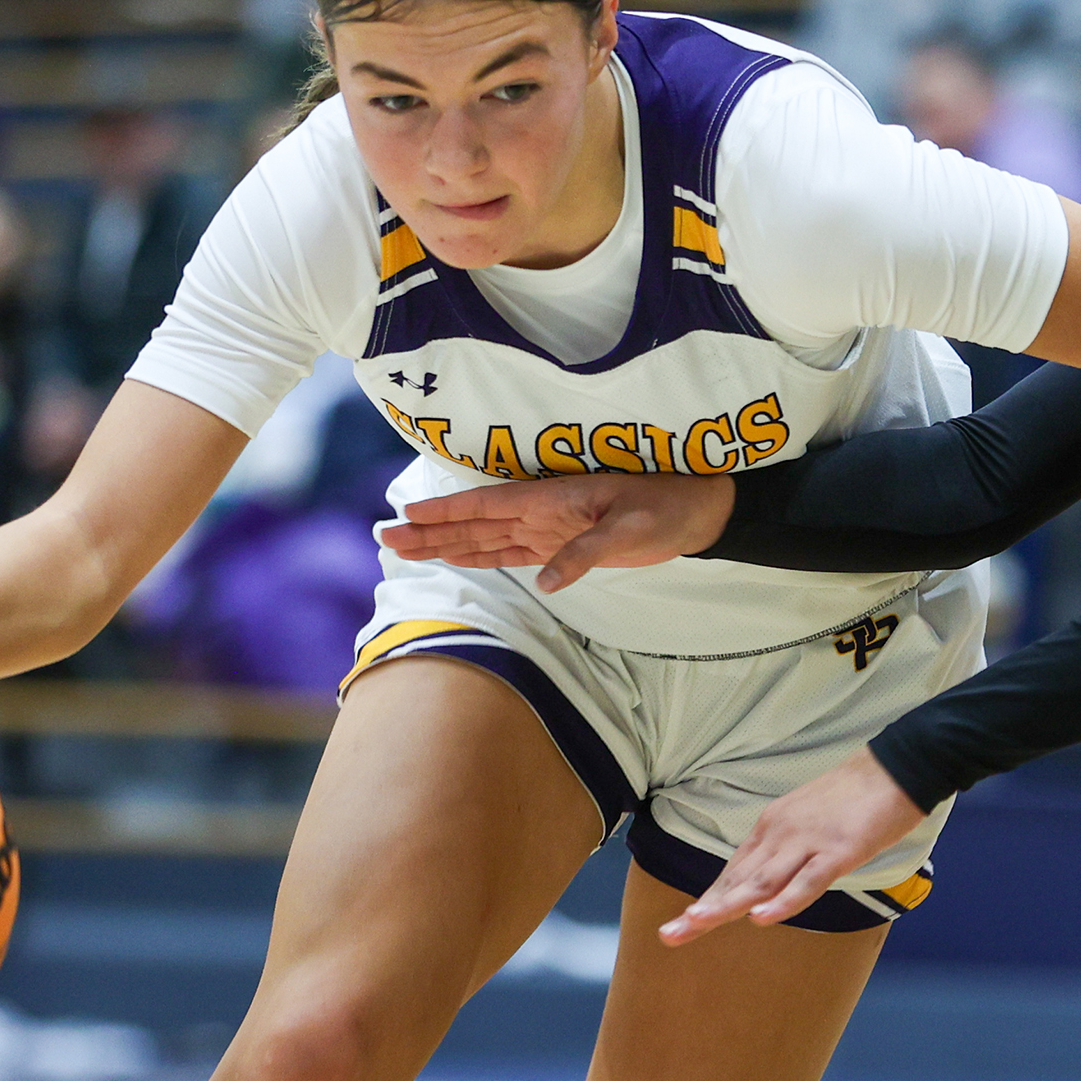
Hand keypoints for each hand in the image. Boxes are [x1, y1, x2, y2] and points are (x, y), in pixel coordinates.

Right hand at [381, 473, 733, 591]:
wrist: (695, 511)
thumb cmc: (666, 509)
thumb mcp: (630, 528)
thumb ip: (586, 552)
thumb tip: (545, 580)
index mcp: (551, 499)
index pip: (488, 505)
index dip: (448, 511)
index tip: (407, 515)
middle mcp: (541, 512)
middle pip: (474, 522)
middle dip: (430, 530)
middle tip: (385, 537)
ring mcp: (547, 529)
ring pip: (485, 537)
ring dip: (446, 543)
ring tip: (403, 547)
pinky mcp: (560, 545)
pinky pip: (510, 551)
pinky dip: (480, 554)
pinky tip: (455, 557)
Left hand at [658, 750, 923, 944]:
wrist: (895, 768)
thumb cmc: (855, 798)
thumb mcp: (809, 823)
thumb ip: (787, 852)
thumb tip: (770, 883)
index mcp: (772, 828)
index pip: (734, 872)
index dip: (709, 899)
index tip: (681, 924)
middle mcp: (781, 834)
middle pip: (737, 879)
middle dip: (703, 908)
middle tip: (670, 934)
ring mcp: (808, 842)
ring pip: (762, 881)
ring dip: (727, 904)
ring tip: (697, 924)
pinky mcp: (838, 851)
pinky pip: (807, 881)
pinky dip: (784, 901)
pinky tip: (762, 918)